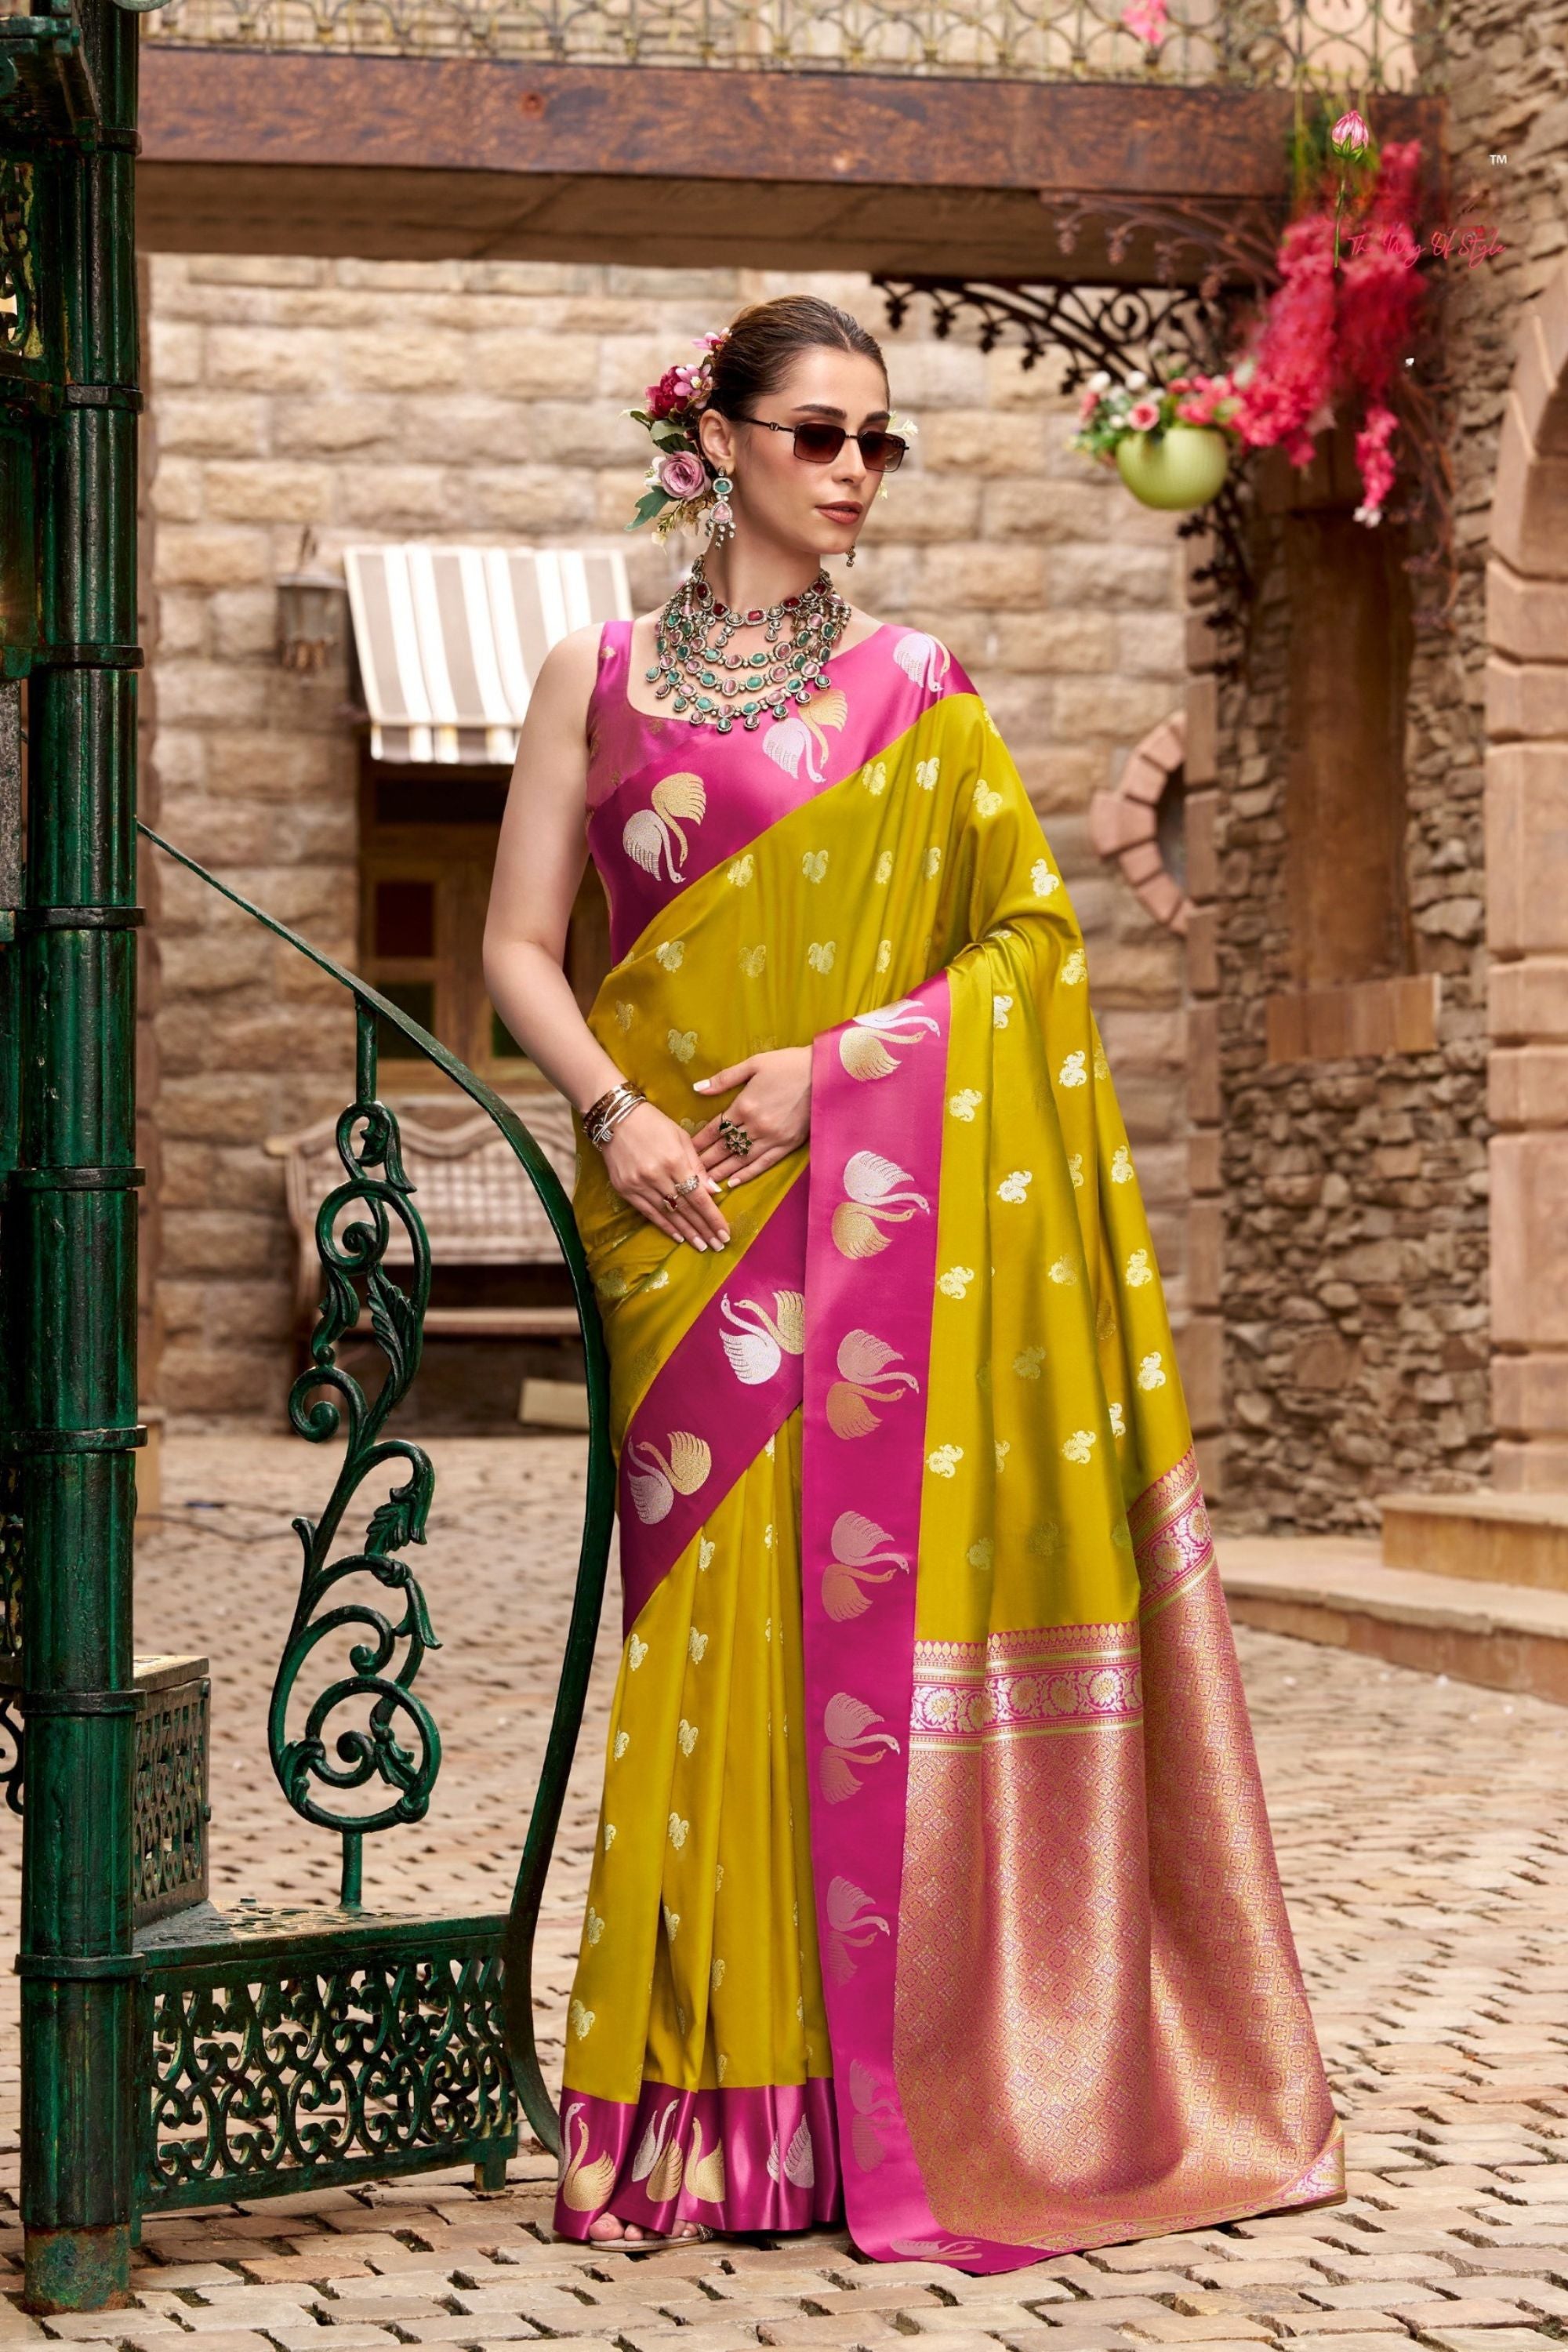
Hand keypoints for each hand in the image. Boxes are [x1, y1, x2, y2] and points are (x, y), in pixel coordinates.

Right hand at [600, 1101, 731, 1251]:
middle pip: (685, 1209)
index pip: (698, 1197)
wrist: (614, 1118)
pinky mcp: (624, 1189)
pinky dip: (665, 1226)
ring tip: (701, 1245)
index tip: (724, 1233)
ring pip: (668, 1214)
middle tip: (717, 1245)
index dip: (712, 1217)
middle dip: (703, 1229)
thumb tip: (714, 1192)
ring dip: (686, 1232)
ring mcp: (638, 1184)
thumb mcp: (682, 1138)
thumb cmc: (654, 1123)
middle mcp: (656, 1176)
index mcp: (675, 1161)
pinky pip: (649, 1213)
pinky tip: (678, 1236)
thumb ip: (698, 1166)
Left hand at [691, 1047, 811, 1187]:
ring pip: (740, 1160)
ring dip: (721, 1172)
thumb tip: (698, 1088)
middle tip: (689, 1173)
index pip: (715, 1129)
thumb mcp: (754, 1064)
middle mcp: (756, 1126)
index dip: (699, 1141)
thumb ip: (725, 1078)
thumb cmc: (788, 1064)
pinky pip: (763, 1164)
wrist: (824, 1074)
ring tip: (705, 1184)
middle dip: (705, 1162)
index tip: (686, 1150)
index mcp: (744, 1105)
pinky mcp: (788, 1145)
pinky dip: (747, 1174)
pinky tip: (733, 1182)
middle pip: (724, 1148)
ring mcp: (772, 1138)